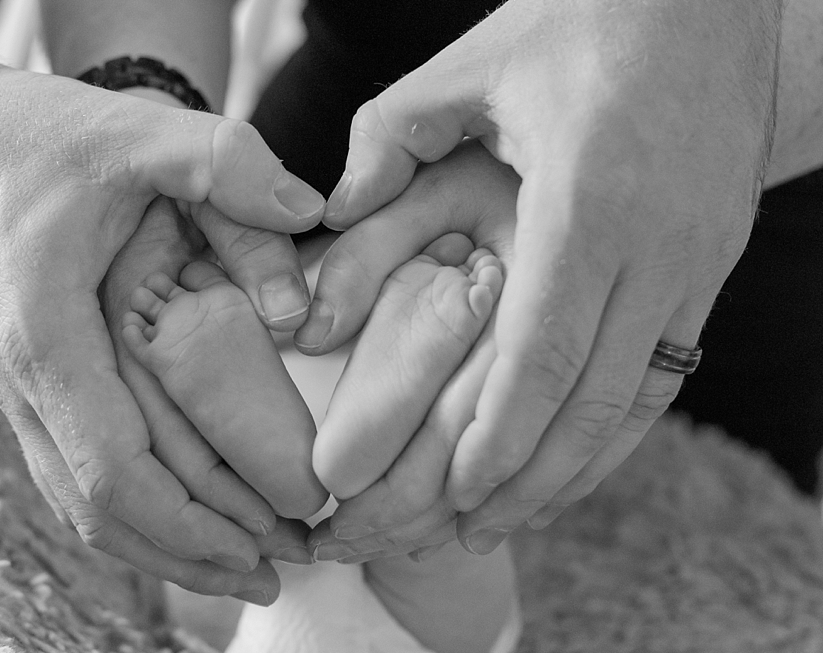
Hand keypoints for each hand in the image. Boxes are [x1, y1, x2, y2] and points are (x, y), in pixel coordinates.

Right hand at [0, 65, 324, 600]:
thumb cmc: (34, 136)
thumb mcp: (134, 131)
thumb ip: (224, 163)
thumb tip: (309, 211)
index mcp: (47, 333)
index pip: (116, 469)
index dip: (195, 521)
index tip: (268, 542)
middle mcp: (23, 379)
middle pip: (103, 510)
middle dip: (192, 553)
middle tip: (278, 573)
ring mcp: (20, 389)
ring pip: (83, 504)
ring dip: (165, 545)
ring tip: (242, 567)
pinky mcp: (32, 383)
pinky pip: (76, 473)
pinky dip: (135, 511)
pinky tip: (182, 521)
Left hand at [299, 0, 780, 553]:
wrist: (708, 1)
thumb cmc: (582, 24)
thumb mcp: (474, 64)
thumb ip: (393, 135)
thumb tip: (330, 207)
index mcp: (591, 198)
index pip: (544, 349)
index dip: (500, 432)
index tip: (456, 492)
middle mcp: (659, 243)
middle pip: (595, 397)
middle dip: (531, 476)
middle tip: (468, 531)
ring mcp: (699, 257)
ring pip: (640, 398)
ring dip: (578, 467)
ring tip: (514, 516)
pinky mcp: (715, 259)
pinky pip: (669, 369)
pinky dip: (620, 426)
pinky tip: (578, 457)